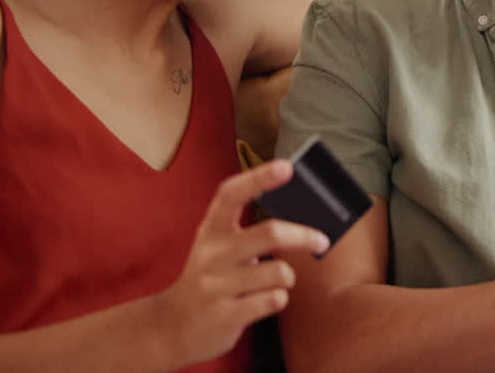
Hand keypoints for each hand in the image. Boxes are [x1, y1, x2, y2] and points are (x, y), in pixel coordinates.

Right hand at [157, 160, 329, 365]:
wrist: (172, 328)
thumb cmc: (210, 280)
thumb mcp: (218, 248)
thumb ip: (249, 233)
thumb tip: (300, 218)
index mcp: (211, 230)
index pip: (231, 194)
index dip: (259, 178)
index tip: (287, 167)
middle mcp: (211, 254)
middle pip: (268, 233)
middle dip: (303, 236)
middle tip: (322, 241)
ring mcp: (215, 286)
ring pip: (278, 272)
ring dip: (287, 276)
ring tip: (277, 281)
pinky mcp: (224, 315)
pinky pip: (272, 301)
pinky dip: (278, 298)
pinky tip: (265, 300)